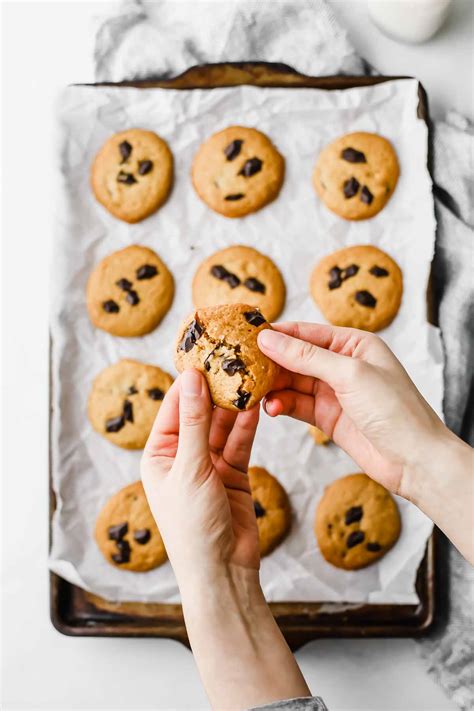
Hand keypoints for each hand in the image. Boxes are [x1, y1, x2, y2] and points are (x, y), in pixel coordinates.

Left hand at [141, 368, 260, 581]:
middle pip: (200, 413)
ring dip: (234, 404)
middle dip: (215, 390)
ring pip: (222, 425)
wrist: (222, 571)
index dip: (189, 382)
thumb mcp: (190, 469)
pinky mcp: (234, 472)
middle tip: (232, 360)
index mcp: (159, 455)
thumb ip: (195, 423)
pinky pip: (240, 442)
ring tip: (248, 376)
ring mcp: (209, 464)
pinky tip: (256, 403)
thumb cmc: (192, 526)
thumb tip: (192, 380)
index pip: (175, 408)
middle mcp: (182, 456)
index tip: (205, 355)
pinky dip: (248, 424)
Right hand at [257, 322, 446, 495]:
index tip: (246, 335)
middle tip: (240, 367)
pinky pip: (296, 405)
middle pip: (296, 357)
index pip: (307, 333)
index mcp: (354, 344)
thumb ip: (306, 357)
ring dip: (272, 387)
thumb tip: (268, 338)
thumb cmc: (395, 410)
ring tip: (253, 392)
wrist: (415, 460)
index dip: (277, 334)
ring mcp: (334, 392)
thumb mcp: (349, 374)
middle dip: (270, 362)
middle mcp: (342, 365)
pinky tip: (270, 408)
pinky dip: (281, 405)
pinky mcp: (327, 417)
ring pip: (292, 383)